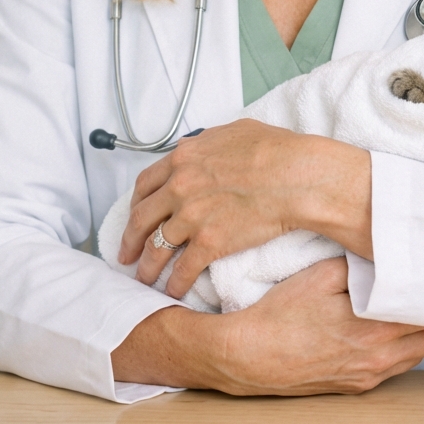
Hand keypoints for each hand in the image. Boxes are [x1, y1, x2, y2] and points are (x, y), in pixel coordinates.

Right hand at [112, 258, 423, 394]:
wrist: (243, 358)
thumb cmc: (277, 315)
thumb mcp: (318, 275)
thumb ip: (358, 264)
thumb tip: (387, 252)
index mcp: (374, 332)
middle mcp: (377, 361)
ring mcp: (366, 378)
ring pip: (416, 354)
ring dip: (422, 331)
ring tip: (419, 302)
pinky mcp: (352, 386)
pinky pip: (394, 366)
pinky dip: (401, 346)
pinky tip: (389, 327)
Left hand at [117, 119, 371, 297]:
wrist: (298, 176)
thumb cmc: (276, 150)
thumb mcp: (233, 132)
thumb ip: (207, 144)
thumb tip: (201, 149)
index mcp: (183, 158)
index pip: (145, 185)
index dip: (137, 204)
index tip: (135, 217)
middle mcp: (180, 186)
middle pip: (141, 219)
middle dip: (129, 240)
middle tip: (125, 255)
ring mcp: (192, 216)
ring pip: (156, 248)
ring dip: (147, 267)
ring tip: (144, 279)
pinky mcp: (210, 243)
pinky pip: (183, 269)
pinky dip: (175, 283)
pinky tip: (173, 291)